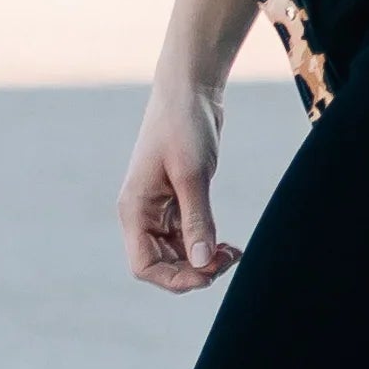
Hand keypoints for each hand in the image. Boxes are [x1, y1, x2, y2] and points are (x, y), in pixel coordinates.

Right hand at [119, 79, 241, 292]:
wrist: (190, 89)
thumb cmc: (184, 125)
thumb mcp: (192, 174)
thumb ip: (197, 221)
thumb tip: (201, 262)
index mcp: (134, 209)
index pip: (144, 266)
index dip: (174, 279)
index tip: (208, 271)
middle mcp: (142, 213)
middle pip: (161, 264)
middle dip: (193, 270)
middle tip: (228, 260)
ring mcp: (159, 208)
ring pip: (176, 253)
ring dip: (203, 259)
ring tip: (234, 252)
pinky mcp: (176, 200)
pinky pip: (187, 236)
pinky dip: (206, 244)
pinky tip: (228, 244)